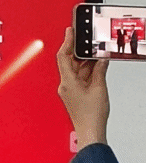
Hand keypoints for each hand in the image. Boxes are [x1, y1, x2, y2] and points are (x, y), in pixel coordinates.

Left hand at [57, 27, 108, 150]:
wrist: (90, 130)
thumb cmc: (91, 115)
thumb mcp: (99, 88)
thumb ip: (99, 71)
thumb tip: (101, 59)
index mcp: (67, 82)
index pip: (62, 56)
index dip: (66, 42)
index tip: (70, 31)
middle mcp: (64, 85)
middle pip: (68, 61)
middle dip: (78, 50)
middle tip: (85, 39)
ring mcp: (68, 89)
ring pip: (74, 69)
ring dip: (84, 60)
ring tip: (95, 52)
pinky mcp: (73, 93)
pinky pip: (78, 76)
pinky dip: (86, 69)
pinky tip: (95, 65)